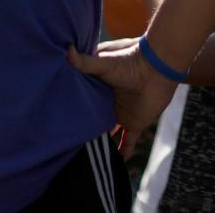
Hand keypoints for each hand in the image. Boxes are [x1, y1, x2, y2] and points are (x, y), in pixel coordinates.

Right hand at [68, 40, 178, 157]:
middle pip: (92, 118)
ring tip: (84, 157)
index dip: (71, 107)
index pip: (81, 99)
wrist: (158, 68)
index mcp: (97, 86)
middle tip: (66, 142)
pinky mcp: (135, 123)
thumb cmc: (130, 61)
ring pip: (107, 132)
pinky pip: (127, 142)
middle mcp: (107, 101)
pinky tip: (116, 164)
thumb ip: (84, 61)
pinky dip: (122, 153)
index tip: (56, 117)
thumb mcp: (103, 62)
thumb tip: (64, 50)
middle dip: (83, 129)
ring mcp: (121, 114)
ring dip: (100, 142)